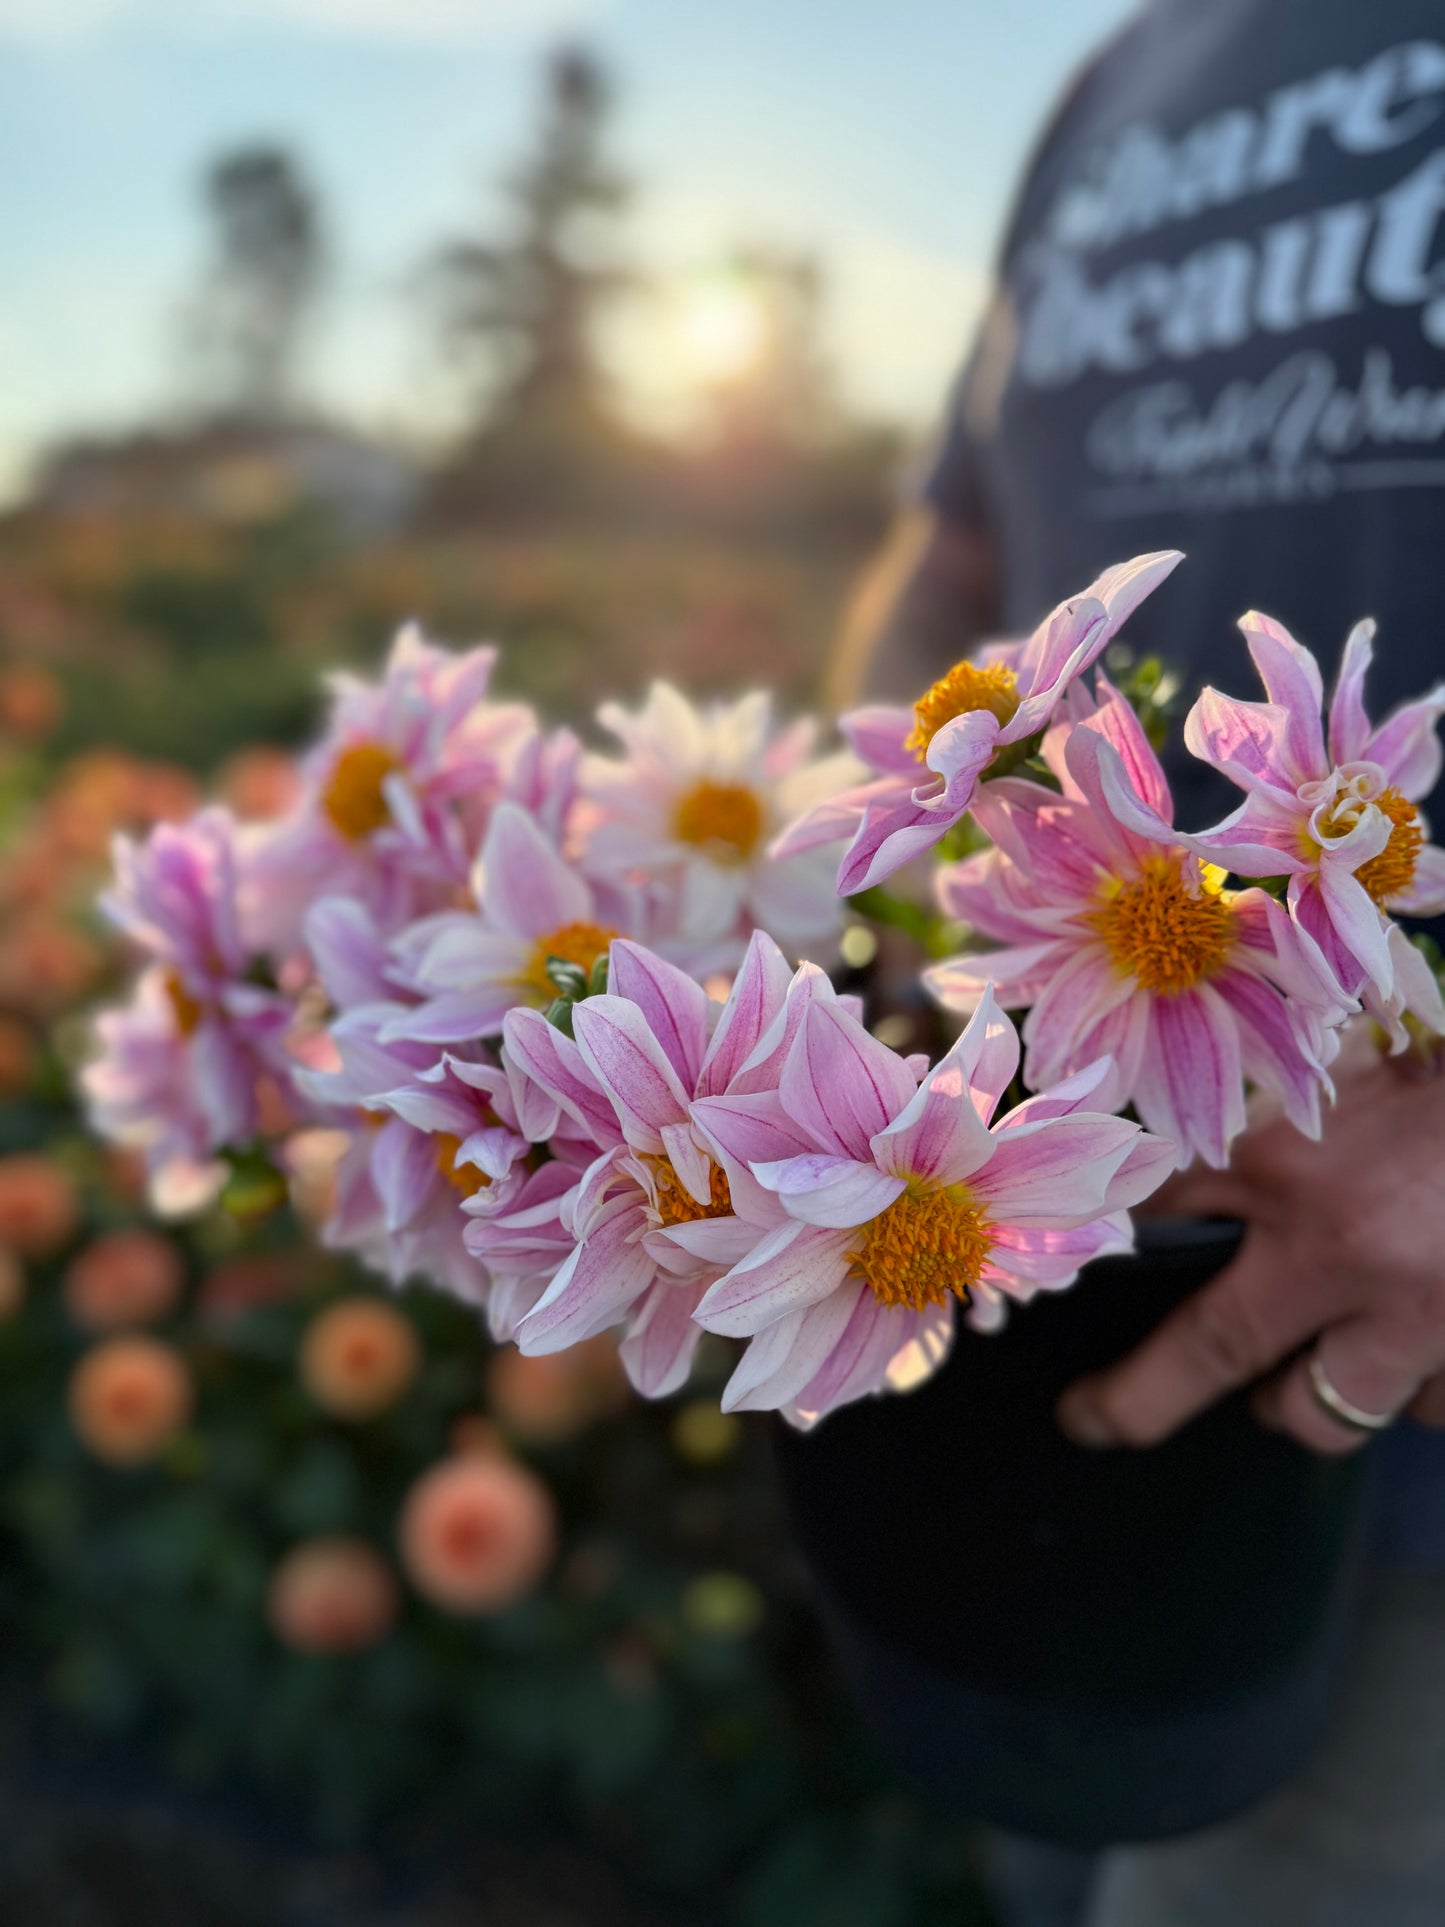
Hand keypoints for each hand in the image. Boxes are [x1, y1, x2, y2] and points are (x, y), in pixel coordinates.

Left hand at [1057, 1043, 1444, 1454]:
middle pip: (1205, 1350)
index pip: (1153, 1203)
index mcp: (1296, 1145)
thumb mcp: (1363, 1049)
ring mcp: (1421, 1316)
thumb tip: (1212, 1153)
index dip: (1099, 1238)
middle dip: (1135, 1399)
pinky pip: (1424, 1408)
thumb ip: (1294, 1102)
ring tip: (1297, 1373)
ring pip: (1320, 1410)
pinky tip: (1423, 1335)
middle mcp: (1343, 1241)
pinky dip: (1413, 1386)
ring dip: (1299, 1400)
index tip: (1064, 1270)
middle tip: (1092, 1419)